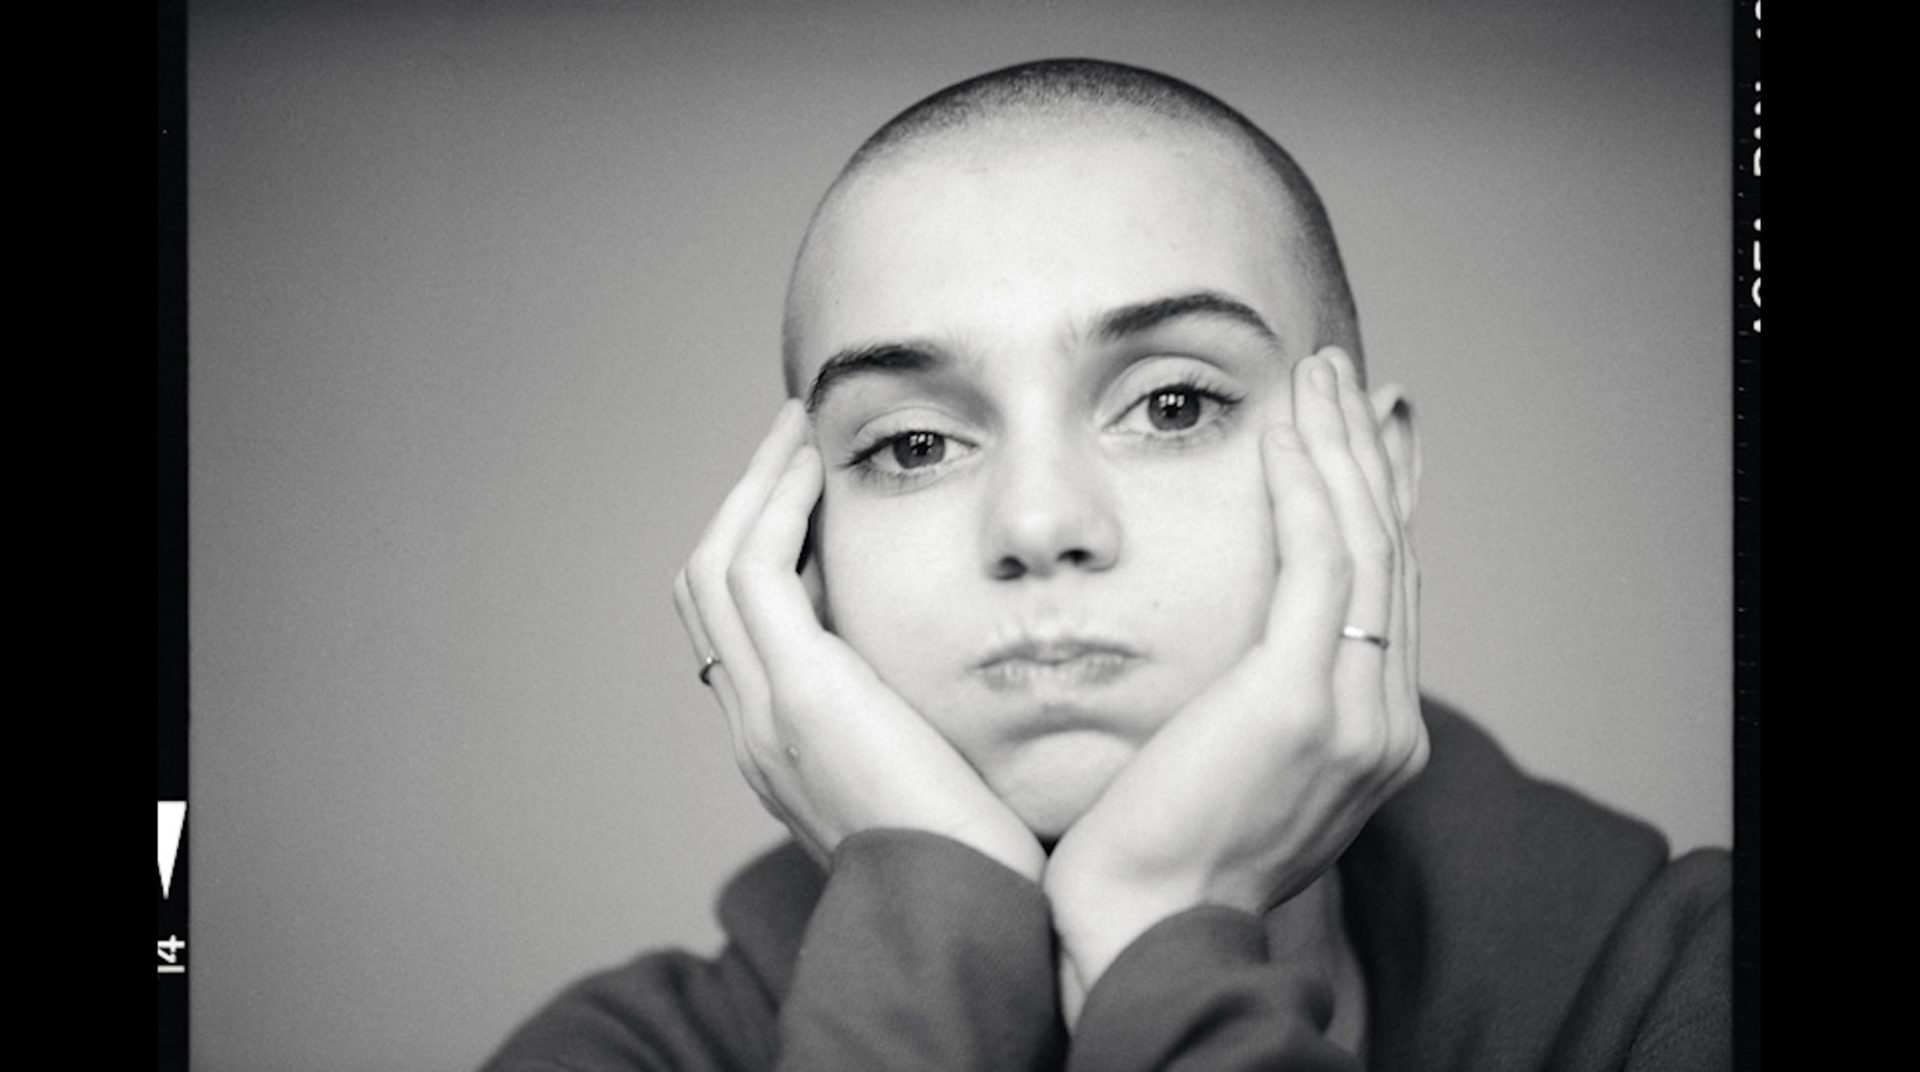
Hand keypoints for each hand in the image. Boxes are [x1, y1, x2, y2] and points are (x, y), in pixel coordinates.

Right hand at [673, 400, 1045, 881]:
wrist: (972, 914)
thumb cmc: (979, 852)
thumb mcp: (935, 764)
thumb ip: (915, 709)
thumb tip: (946, 646)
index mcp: (781, 745)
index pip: (739, 625)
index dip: (762, 547)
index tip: (810, 489)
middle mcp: (754, 726)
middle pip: (706, 587)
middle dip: (744, 504)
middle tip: (790, 440)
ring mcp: (765, 712)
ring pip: (714, 568)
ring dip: (752, 488)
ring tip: (794, 429)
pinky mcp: (801, 695)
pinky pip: (754, 572)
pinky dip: (774, 508)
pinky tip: (811, 466)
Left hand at [1044, 348, 1427, 1017]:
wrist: (1146, 928)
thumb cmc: (1162, 854)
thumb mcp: (1236, 770)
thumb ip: (1264, 706)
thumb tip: (1247, 646)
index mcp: (1375, 738)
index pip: (1388, 593)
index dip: (1385, 505)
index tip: (1373, 438)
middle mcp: (1385, 723)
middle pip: (1390, 556)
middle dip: (1370, 456)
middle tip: (1350, 380)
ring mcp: (1353, 714)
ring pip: (1363, 545)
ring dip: (1341, 447)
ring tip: (1320, 374)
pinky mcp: (1298, 700)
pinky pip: (1314, 565)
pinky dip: (1305, 488)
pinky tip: (1285, 432)